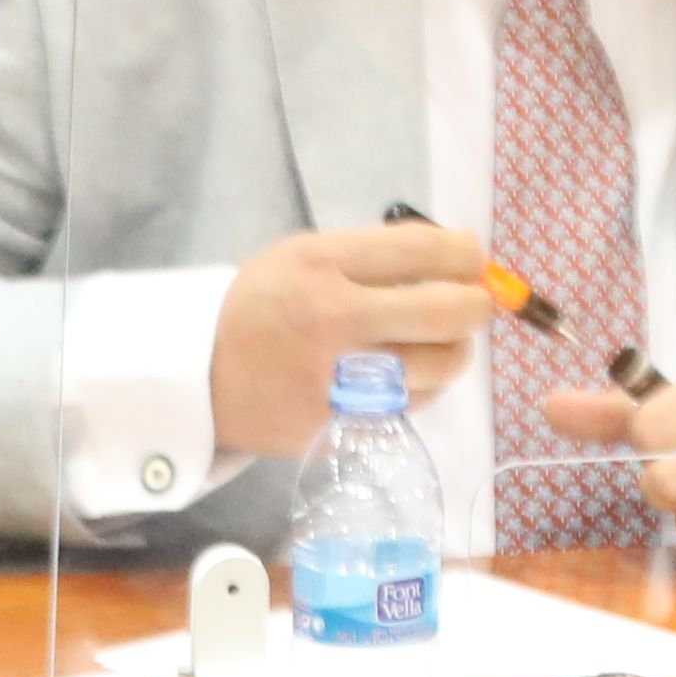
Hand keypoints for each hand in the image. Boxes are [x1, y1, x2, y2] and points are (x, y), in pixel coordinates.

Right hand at [208, 221, 497, 463]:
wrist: (198, 377)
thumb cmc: (262, 307)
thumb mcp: (302, 257)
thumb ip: (372, 254)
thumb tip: (455, 257)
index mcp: (322, 266)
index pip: (424, 251)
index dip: (465, 254)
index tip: (471, 259)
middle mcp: (334, 320)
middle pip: (446, 313)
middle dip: (477, 305)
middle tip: (474, 304)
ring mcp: (338, 379)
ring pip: (439, 367)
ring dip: (454, 351)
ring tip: (442, 342)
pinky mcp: (340, 424)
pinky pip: (412, 405)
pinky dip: (422, 387)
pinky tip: (406, 375)